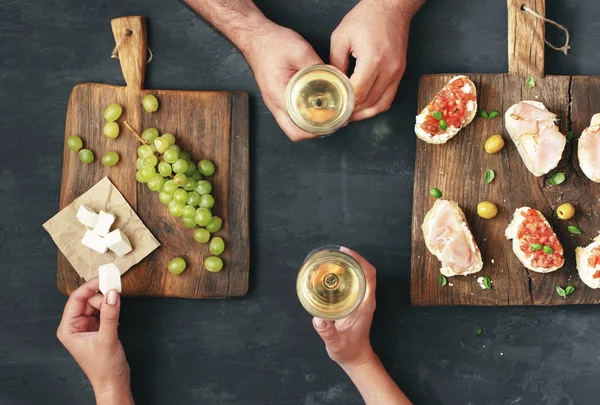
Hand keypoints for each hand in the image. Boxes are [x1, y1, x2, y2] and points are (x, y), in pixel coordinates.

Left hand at [56, 279, 131, 403]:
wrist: (113, 382)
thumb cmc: (104, 368)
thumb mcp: (107, 339)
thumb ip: (110, 315)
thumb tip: (112, 294)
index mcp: (68, 328)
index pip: (76, 299)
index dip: (90, 287)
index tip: (105, 279)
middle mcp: (75, 326)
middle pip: (87, 299)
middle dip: (101, 295)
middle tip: (116, 291)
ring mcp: (86, 327)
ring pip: (96, 304)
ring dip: (107, 302)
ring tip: (116, 308)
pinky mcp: (97, 328)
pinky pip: (103, 310)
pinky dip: (110, 308)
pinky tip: (116, 313)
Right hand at [244, 22, 323, 141]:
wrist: (256, 37)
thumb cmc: (272, 43)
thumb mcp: (300, 50)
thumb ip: (318, 66)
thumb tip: (335, 79)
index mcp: (278, 95)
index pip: (298, 127)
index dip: (317, 129)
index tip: (334, 123)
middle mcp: (274, 104)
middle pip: (294, 133)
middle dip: (315, 132)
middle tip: (333, 123)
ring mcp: (274, 103)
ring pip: (292, 127)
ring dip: (309, 126)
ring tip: (327, 117)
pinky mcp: (277, 98)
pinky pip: (290, 116)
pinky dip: (303, 117)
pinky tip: (315, 108)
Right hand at [312, 247, 376, 367]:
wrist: (355, 358)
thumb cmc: (348, 350)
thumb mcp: (335, 343)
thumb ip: (327, 332)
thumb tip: (318, 319)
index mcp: (365, 305)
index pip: (369, 275)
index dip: (360, 260)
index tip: (346, 252)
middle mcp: (366, 300)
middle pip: (366, 271)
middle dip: (353, 258)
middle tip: (336, 253)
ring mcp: (363, 301)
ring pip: (362, 275)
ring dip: (351, 264)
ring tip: (334, 259)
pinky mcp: (357, 303)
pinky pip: (355, 282)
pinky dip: (347, 273)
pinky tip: (333, 273)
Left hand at [330, 0, 415, 120]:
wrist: (391, 7)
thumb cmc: (366, 18)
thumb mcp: (341, 38)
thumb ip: (335, 64)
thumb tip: (332, 85)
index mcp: (373, 60)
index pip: (357, 93)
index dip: (344, 104)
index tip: (334, 107)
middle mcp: (389, 69)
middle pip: (369, 102)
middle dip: (353, 112)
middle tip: (339, 115)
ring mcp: (397, 72)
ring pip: (381, 105)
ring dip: (365, 113)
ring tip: (351, 116)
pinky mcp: (400, 72)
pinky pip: (389, 98)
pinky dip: (376, 106)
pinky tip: (364, 108)